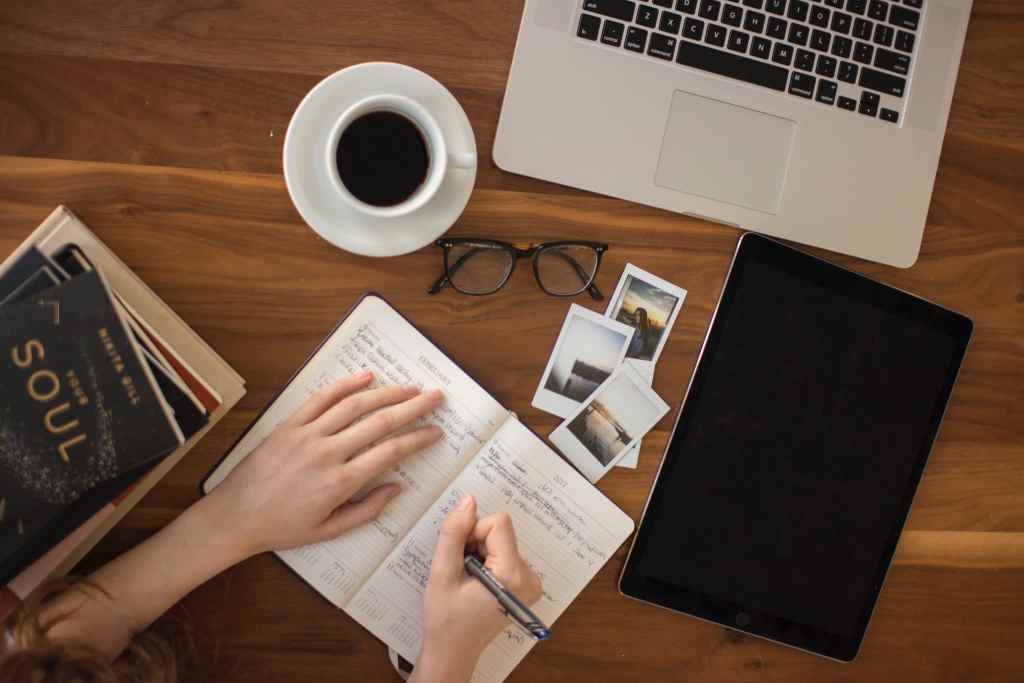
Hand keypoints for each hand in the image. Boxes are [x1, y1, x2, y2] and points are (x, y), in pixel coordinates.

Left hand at [207, 371, 443, 557]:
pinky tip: (366, 376)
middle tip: (436, 397)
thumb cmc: (282, 528)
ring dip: (387, 393)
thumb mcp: (329, 531)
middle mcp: (327, 453)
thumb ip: (367, 510)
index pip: (390, 452)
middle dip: (413, 407)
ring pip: (354, 405)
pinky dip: (345, 385)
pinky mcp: (289, 425)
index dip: (418, 439)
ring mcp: (307, 435)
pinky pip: (320, 399)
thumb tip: (397, 488)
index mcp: (340, 483)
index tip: (436, 432)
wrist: (235, 516)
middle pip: (380, 422)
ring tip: (410, 387)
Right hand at [413, 496, 542, 682]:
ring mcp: (531, 582)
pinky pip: (505, 552)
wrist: (453, 651)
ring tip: (468, 580)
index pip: (498, 523)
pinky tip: (477, 582)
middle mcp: (530, 577)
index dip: (473, 532)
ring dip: (480, 552)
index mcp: (513, 575)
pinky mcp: (526, 583)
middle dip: (476, 544)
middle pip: (500, 531)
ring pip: (501, 540)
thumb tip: (468, 501)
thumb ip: (454, 533)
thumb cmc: (446, 619)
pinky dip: (487, 560)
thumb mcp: (442, 573)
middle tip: (462, 572)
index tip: (461, 556)